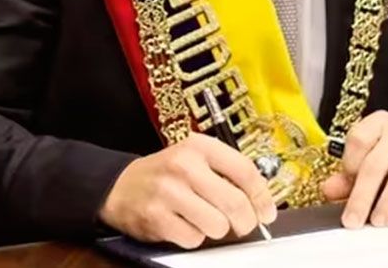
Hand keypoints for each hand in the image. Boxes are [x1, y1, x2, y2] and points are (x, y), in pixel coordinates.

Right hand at [100, 133, 277, 248]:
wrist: (119, 185)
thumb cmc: (166, 174)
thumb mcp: (195, 158)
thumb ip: (227, 172)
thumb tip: (261, 201)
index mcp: (200, 147)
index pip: (245, 171)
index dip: (262, 196)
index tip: (268, 211)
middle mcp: (185, 166)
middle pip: (235, 202)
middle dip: (246, 221)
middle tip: (244, 225)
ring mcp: (169, 192)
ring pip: (217, 225)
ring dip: (216, 230)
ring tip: (204, 220)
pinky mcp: (157, 217)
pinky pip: (194, 239)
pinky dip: (194, 237)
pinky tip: (184, 225)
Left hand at [320, 111, 387, 228]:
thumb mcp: (377, 157)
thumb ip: (351, 175)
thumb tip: (327, 190)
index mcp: (379, 123)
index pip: (358, 139)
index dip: (349, 165)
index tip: (345, 189)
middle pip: (376, 162)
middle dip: (362, 196)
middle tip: (353, 221)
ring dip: (387, 201)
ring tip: (378, 221)